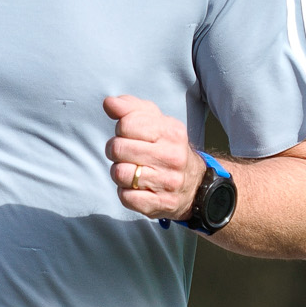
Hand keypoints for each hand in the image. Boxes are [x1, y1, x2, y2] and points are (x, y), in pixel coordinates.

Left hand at [102, 95, 200, 220]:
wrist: (196, 185)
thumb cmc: (167, 148)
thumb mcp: (156, 122)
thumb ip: (131, 108)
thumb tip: (109, 102)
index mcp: (171, 132)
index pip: (127, 124)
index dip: (121, 129)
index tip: (130, 135)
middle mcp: (172, 157)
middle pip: (118, 148)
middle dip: (116, 151)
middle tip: (126, 155)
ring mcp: (167, 182)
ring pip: (119, 174)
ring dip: (119, 172)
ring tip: (131, 171)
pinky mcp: (160, 204)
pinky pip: (126, 197)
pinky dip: (125, 193)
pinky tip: (136, 188)